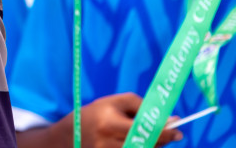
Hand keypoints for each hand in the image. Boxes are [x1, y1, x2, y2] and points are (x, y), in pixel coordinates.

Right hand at [15, 94, 182, 147]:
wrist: (68, 137)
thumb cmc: (95, 114)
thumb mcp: (114, 103)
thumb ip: (141, 107)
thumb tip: (171, 120)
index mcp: (109, 123)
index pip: (146, 131)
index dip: (166, 132)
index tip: (178, 129)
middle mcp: (109, 143)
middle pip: (149, 145)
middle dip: (164, 139)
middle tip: (173, 133)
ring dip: (154, 145)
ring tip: (152, 136)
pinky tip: (142, 143)